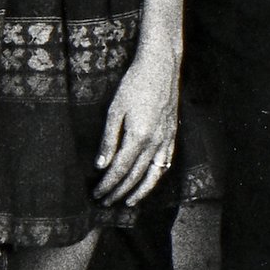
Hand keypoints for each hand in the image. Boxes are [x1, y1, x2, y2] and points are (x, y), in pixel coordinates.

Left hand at [93, 42, 178, 205]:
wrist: (161, 67)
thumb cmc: (134, 84)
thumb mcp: (115, 108)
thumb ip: (108, 139)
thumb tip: (100, 165)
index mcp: (138, 136)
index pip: (120, 169)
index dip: (108, 184)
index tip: (96, 193)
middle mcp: (154, 142)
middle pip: (135, 176)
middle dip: (119, 191)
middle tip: (104, 202)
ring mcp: (166, 140)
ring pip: (154, 175)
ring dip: (140, 191)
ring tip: (127, 202)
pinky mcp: (172, 135)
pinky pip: (166, 163)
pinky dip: (157, 177)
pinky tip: (150, 182)